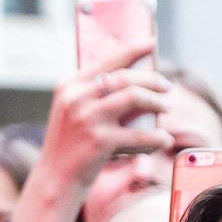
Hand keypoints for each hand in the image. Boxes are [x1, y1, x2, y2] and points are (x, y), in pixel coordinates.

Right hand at [5, 39, 171, 221]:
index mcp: (69, 86)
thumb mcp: (74, 112)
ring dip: (157, 102)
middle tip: (167, 88)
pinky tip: (165, 139)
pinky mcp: (99, 141)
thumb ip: (95, 94)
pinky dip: (157, 137)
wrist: (55, 180)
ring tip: (166, 108)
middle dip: (152, 80)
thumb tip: (136, 80)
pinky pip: (139, 134)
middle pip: (125, 77)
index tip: (152, 42)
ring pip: (134, 97)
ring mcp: (87, 118)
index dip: (133, 49)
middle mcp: (76, 98)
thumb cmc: (71, 145)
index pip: (107, 60)